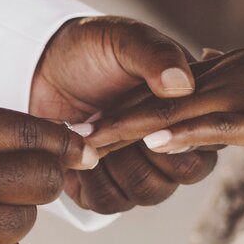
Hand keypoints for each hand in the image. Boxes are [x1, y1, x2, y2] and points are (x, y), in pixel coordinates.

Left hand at [31, 16, 219, 211]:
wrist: (42, 66)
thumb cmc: (91, 49)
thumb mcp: (125, 40)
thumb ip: (156, 56)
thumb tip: (181, 86)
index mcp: (190, 112)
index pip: (201, 147)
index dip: (164, 134)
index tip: (126, 111)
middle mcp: (172, 147)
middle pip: (177, 178)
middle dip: (135, 150)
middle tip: (101, 119)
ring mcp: (141, 171)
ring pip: (146, 194)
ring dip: (113, 163)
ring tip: (89, 132)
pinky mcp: (106, 186)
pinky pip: (109, 203)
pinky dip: (89, 178)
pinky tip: (78, 148)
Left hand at [87, 42, 243, 159]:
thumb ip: (240, 79)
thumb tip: (210, 72)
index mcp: (234, 70)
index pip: (170, 87)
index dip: (129, 103)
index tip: (95, 118)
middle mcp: (232, 77)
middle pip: (158, 98)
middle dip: (114, 120)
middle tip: (73, 136)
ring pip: (173, 113)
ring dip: (129, 132)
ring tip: (90, 146)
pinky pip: (214, 126)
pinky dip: (180, 135)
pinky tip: (150, 145)